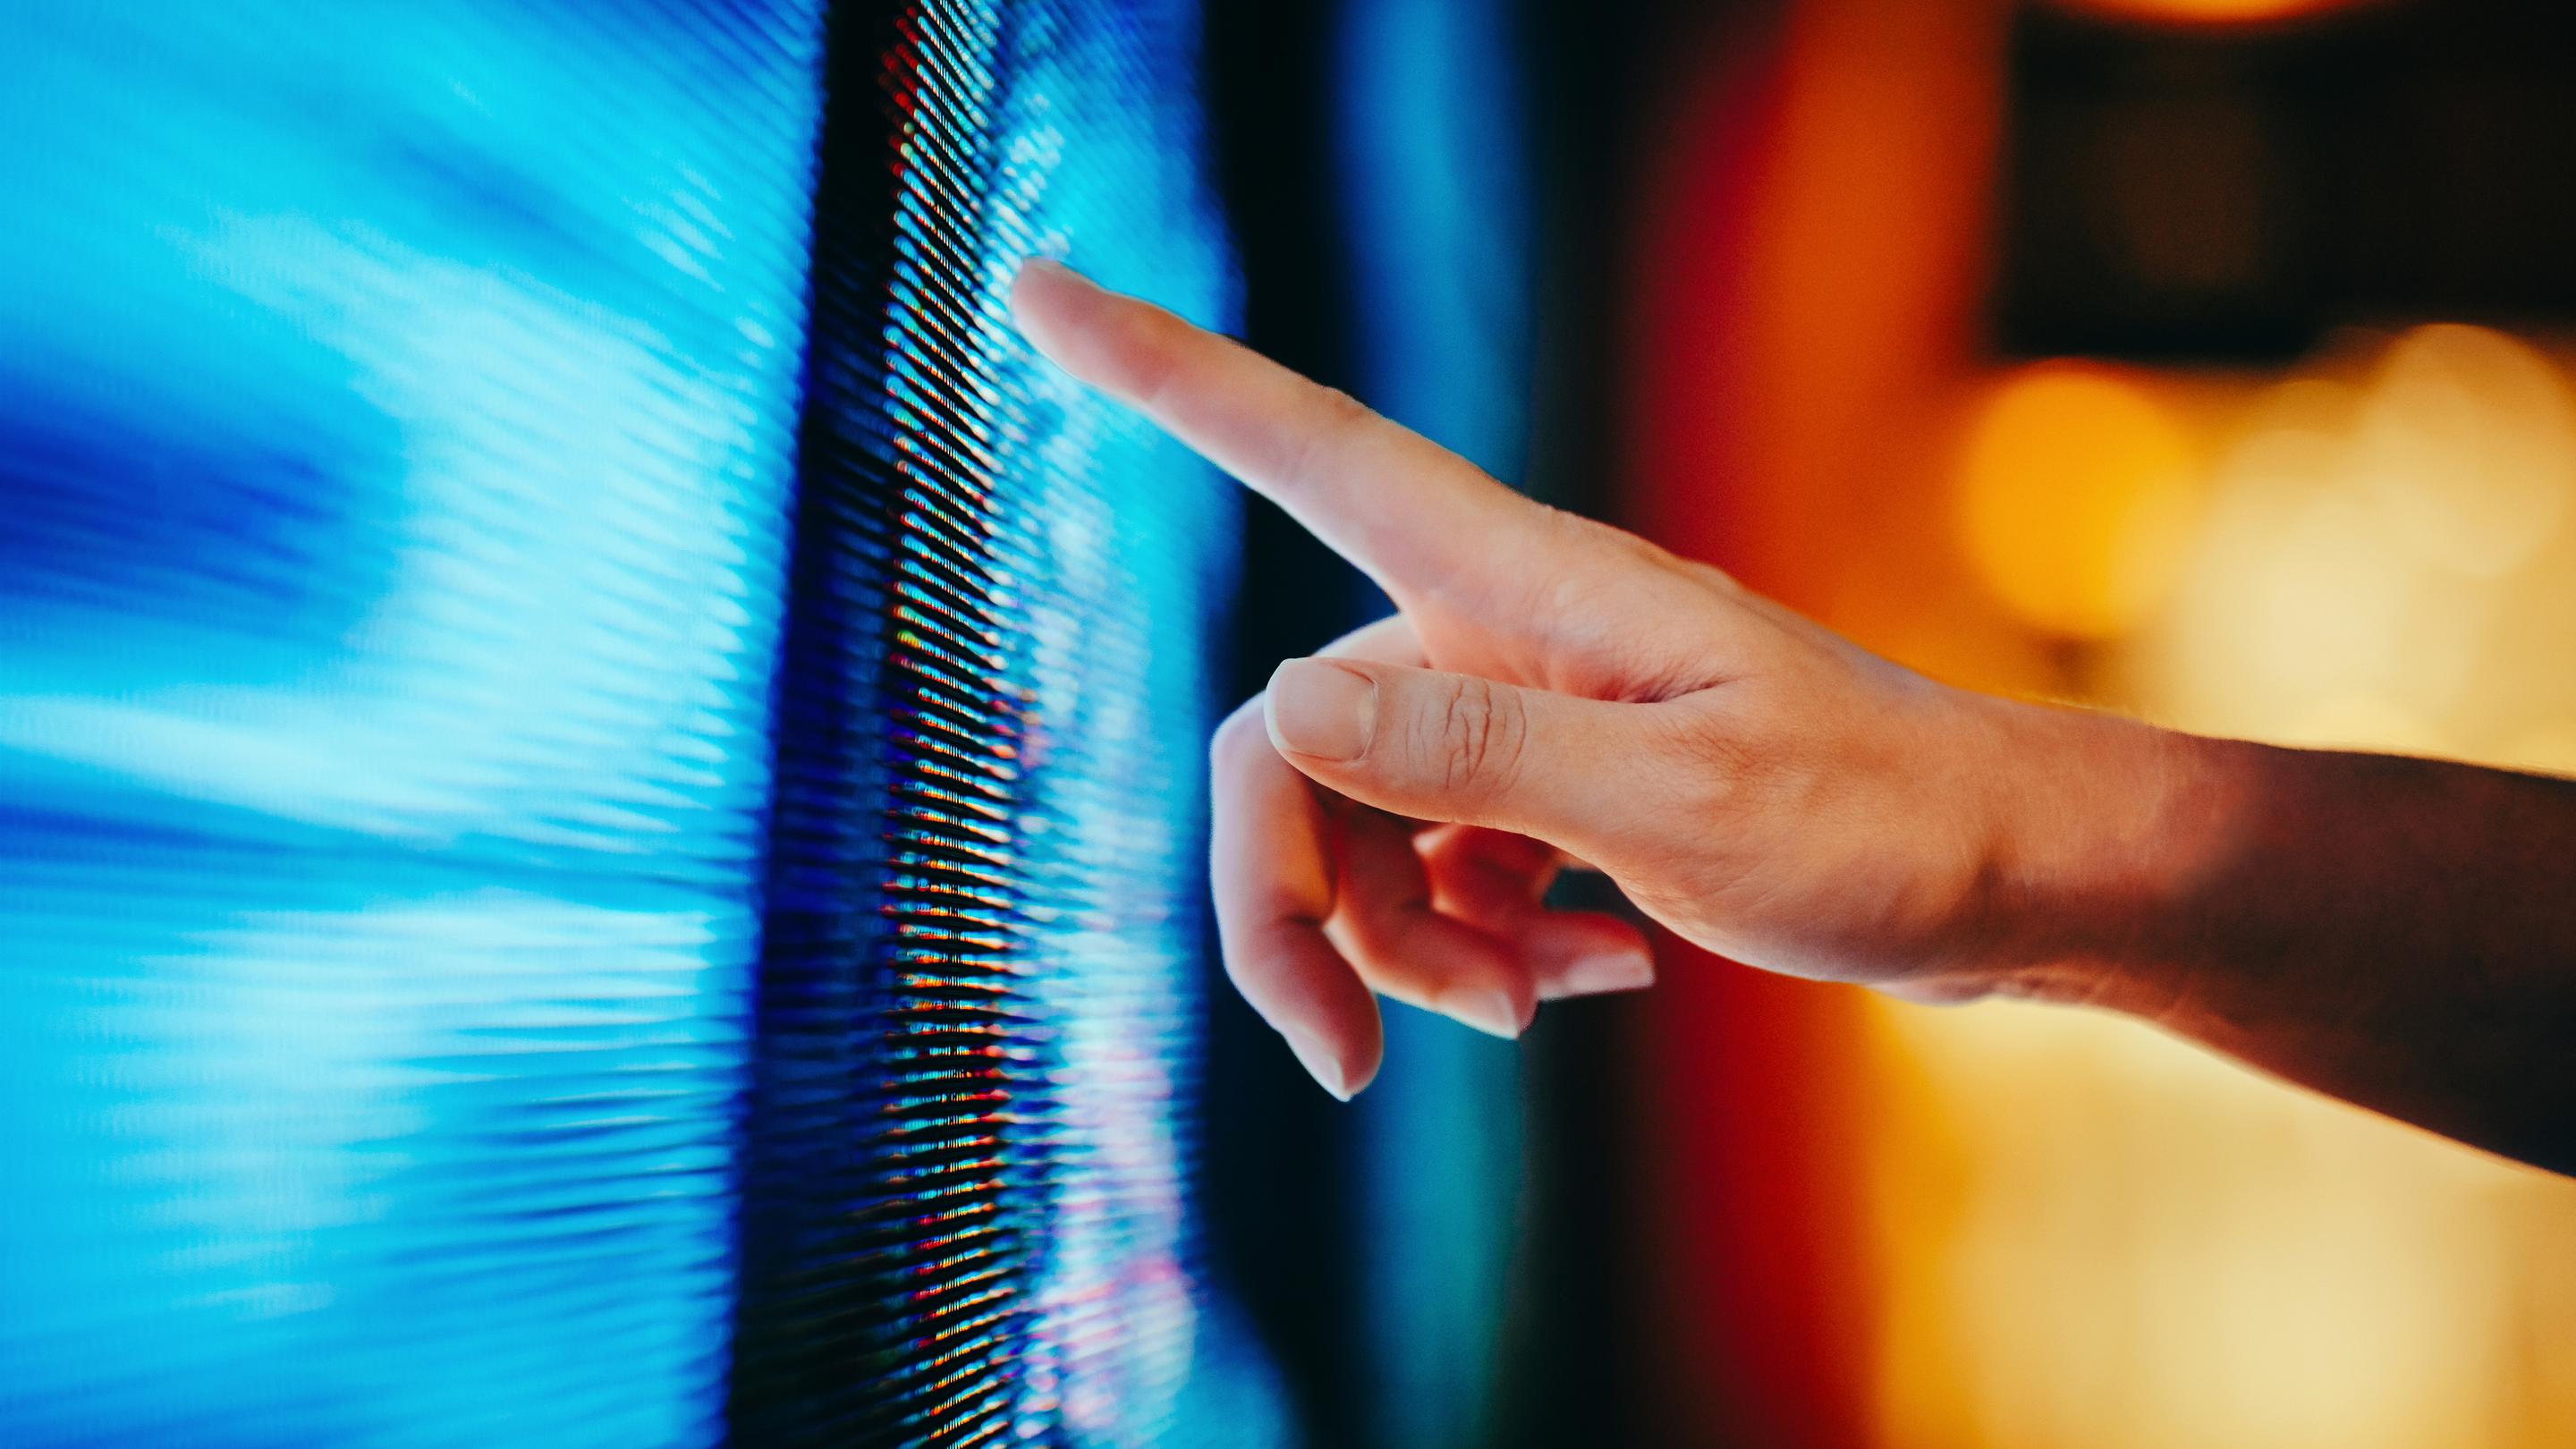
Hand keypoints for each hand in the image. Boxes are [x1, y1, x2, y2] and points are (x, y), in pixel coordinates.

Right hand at [1009, 259, 2100, 1099]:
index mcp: (1518, 585)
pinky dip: (1480, 951)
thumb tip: (1270, 705)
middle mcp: (1496, 630)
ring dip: (1405, 953)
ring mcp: (1522, 712)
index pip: (1305, 448)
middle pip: (1287, 746)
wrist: (2008, 884)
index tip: (1033, 282)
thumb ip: (1477, 757)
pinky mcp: (1553, 789)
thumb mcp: (1682, 808)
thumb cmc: (1881, 827)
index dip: (1161, 370)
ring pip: (1355, 830)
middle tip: (1345, 1068)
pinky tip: (1597, 979)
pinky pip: (1435, 875)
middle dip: (1290, 913)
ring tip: (1539, 1006)